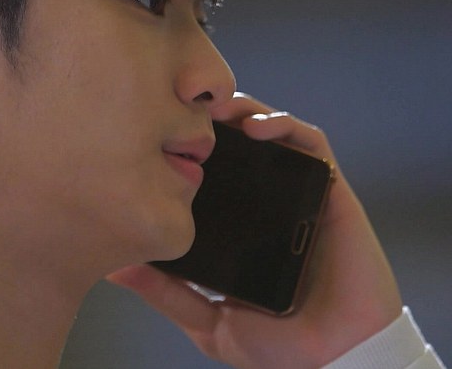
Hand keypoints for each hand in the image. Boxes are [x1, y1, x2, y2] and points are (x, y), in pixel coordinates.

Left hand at [106, 93, 401, 368]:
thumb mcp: (208, 319)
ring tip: (216, 109)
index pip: (213, 178)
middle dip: (212, 122)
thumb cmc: (279, 348)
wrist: (335, 359)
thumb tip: (116, 268)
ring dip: (245, 112)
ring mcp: (299, 197)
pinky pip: (313, 146)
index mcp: (241, 231)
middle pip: (239, 149)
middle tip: (182, 109)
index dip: (187, 152)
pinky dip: (286, 126)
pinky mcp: (331, 192)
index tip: (153, 138)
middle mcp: (269, 208)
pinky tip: (257, 127)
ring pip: (274, 136)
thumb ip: (167, 292)